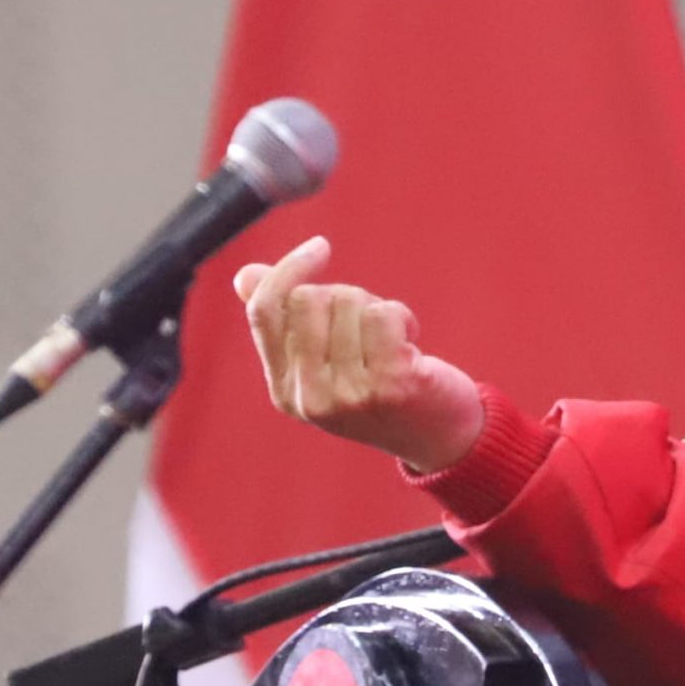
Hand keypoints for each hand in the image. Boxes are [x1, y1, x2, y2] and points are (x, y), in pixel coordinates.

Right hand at [233, 236, 485, 472]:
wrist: (439, 438)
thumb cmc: (380, 388)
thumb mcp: (325, 362)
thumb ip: (287, 323)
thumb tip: (245, 277)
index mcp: (283, 390)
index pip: (264, 312)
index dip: (288, 270)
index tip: (319, 247)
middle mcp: (309, 397)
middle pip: (308, 298)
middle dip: (345, 296)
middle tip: (370, 326)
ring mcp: (348, 394)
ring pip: (349, 300)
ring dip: (377, 309)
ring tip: (392, 343)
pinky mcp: (390, 385)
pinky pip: (383, 313)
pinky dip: (402, 317)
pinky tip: (411, 348)